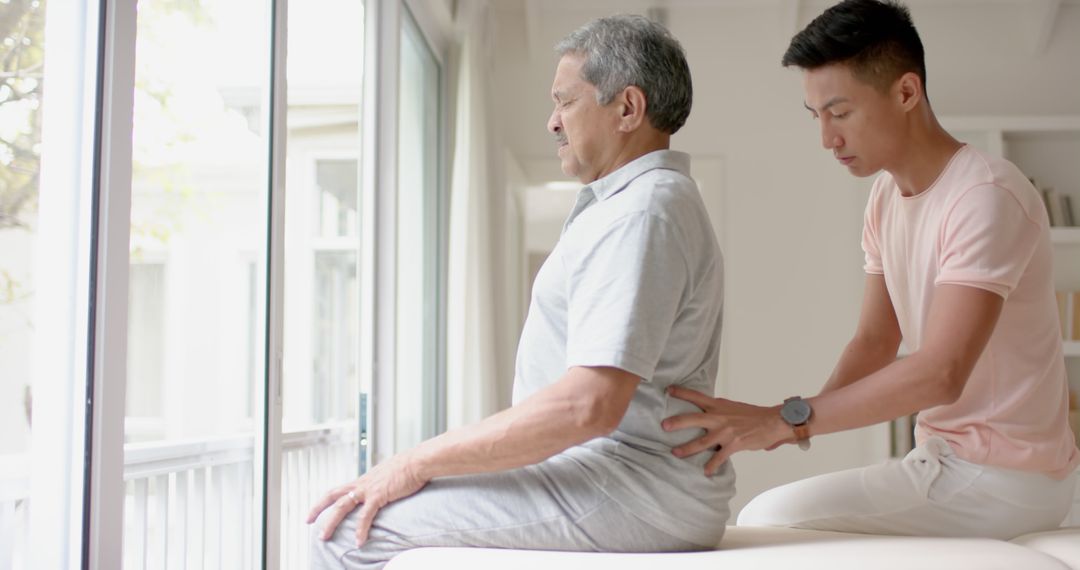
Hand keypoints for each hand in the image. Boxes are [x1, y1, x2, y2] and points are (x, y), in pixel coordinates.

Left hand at [306, 452, 428, 546]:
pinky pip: (365, 516)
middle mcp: (362, 483)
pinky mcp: (379, 495)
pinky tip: (358, 541)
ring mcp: (368, 489)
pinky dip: (360, 529)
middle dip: (318, 508)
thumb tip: (385, 486)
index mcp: (364, 479)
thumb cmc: (409, 467)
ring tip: (324, 537)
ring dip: (331, 523)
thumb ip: (383, 482)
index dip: (326, 499)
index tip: (317, 509)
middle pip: (333, 495)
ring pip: (342, 506)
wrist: (418, 462)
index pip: (339, 489)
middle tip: (308, 521)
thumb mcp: (390, 474)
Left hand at [661, 386, 792, 475]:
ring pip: (702, 442)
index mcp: (718, 405)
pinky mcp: (734, 444)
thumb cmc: (752, 415)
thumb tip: (705, 414)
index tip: (668, 390)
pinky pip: (719, 457)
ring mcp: (726, 431)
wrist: (772, 421)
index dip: (681, 392)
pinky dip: (712, 465)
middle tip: (663, 426)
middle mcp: (719, 417)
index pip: (697, 396)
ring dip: (687, 449)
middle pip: (693, 418)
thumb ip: (718, 411)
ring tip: (675, 453)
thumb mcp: (731, 407)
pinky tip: (706, 472)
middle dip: (677, 422)